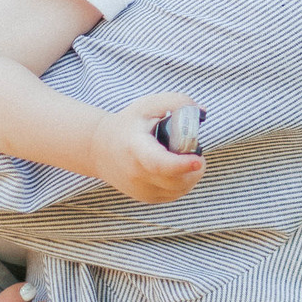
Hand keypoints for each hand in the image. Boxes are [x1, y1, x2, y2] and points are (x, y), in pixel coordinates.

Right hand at [89, 96, 206, 202]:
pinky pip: (174, 194)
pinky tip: (178, 170)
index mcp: (136, 148)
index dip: (181, 164)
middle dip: (195, 167)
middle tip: (195, 151)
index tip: (198, 159)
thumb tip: (201, 112)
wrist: (99, 149)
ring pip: (180, 189)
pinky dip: (183, 183)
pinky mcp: (146, 198)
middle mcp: (136, 174)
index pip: (159, 163)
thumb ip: (177, 102)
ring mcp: (141, 189)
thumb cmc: (128, 124)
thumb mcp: (148, 106)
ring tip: (186, 159)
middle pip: (177, 179)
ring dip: (191, 176)